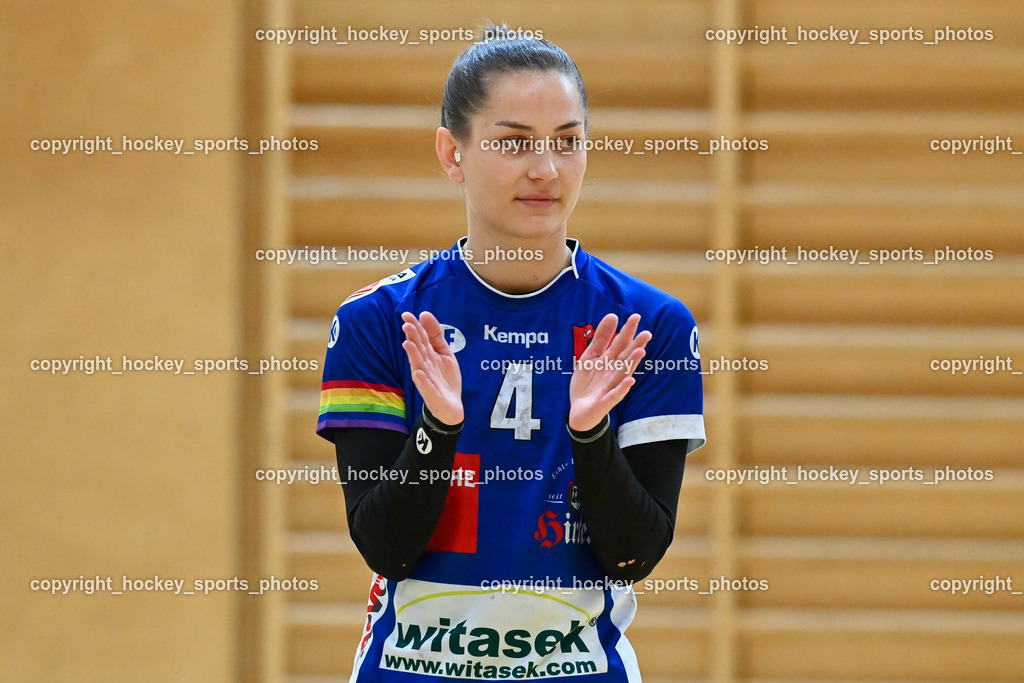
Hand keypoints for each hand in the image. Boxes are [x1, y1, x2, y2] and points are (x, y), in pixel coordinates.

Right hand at [401, 311, 463, 424]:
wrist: (451, 405)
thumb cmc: (445, 377)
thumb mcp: (444, 352)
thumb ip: (436, 335)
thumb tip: (425, 313)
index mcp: (427, 354)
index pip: (420, 338)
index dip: (415, 326)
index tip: (406, 314)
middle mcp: (424, 365)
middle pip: (418, 349)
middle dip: (413, 338)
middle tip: (407, 325)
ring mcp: (426, 379)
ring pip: (418, 365)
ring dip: (413, 355)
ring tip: (408, 344)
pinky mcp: (431, 394)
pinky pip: (426, 387)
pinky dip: (422, 381)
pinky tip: (419, 373)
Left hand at [568, 313, 650, 431]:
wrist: (579, 410)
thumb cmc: (588, 382)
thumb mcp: (589, 357)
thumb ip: (600, 338)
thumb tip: (612, 315)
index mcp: (610, 361)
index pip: (620, 344)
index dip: (627, 331)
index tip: (636, 316)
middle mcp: (613, 372)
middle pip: (625, 357)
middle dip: (635, 345)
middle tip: (647, 333)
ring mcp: (611, 387)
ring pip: (623, 373)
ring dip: (632, 363)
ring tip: (641, 351)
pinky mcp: (606, 402)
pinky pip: (615, 395)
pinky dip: (622, 388)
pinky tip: (630, 380)